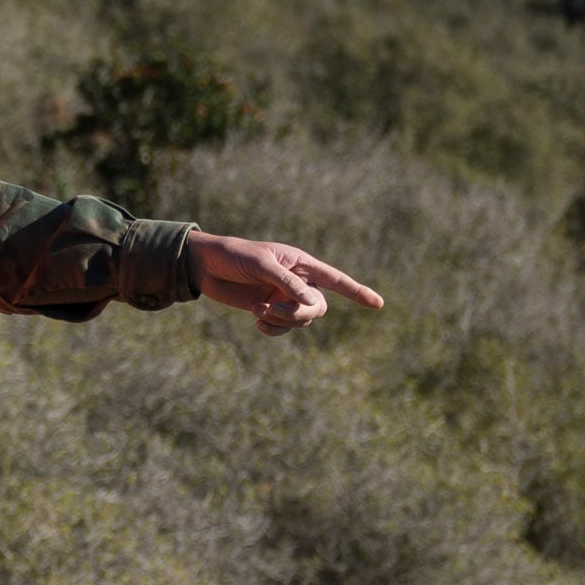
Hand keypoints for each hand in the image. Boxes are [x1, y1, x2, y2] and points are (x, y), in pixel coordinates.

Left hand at [190, 232, 382, 335]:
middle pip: (318, 308)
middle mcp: (297, 282)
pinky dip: (271, 328)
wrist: (206, 265)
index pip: (336, 279)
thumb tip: (310, 302)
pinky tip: (256, 318)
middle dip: (299, 314)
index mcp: (301, 263)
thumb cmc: (234, 255)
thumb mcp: (261, 263)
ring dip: (281, 320)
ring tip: (257, 309)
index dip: (357, 292)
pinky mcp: (270, 310)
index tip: (379, 304)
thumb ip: (286, 281)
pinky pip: (282, 329)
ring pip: (301, 321)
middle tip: (272, 309)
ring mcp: (284, 298)